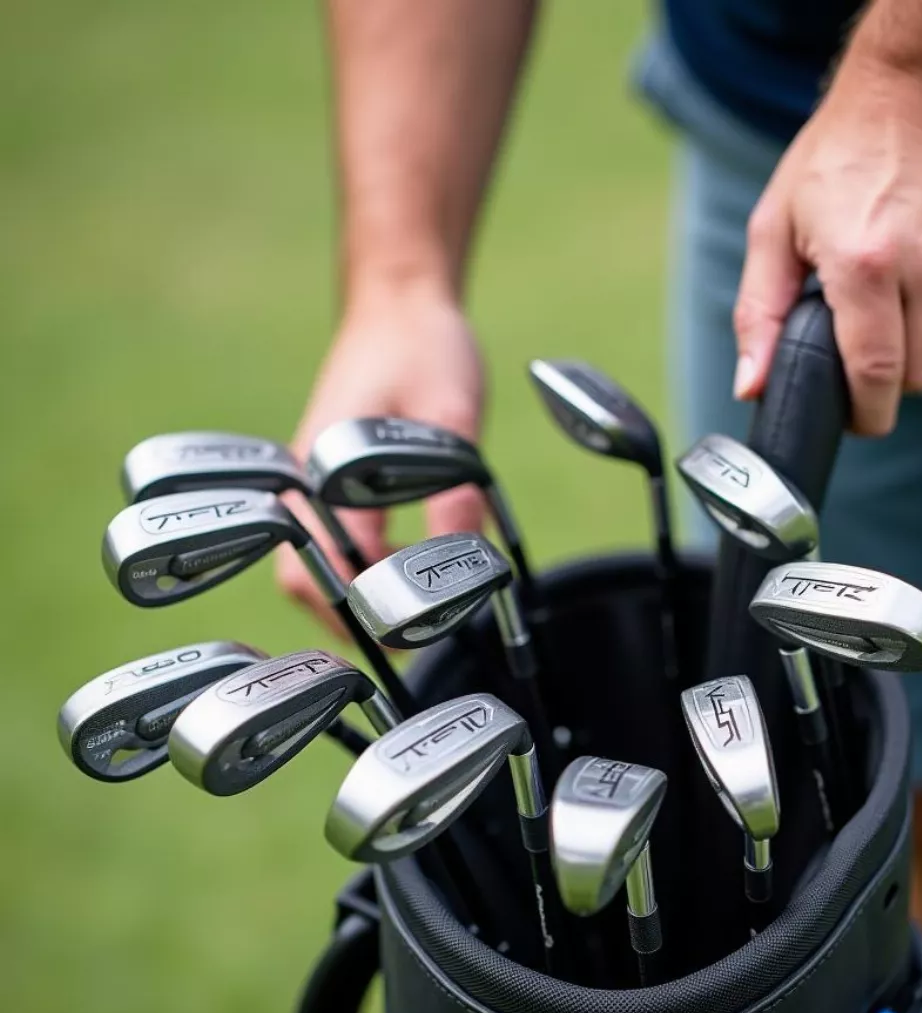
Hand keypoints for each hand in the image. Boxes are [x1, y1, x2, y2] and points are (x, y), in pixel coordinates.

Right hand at [277, 284, 485, 636]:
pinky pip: (321, 545)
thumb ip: (453, 490)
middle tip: (410, 639)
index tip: (417, 628)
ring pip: (306, 567)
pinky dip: (351, 572)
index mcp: (324, 468)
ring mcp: (305, 484)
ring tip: (405, 619)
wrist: (399, 304)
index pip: (333, 565)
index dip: (369, 607)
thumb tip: (460, 563)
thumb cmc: (425, 348)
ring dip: (348, 599)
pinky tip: (394, 577)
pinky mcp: (320, 484)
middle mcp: (301, 482)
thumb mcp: (453, 415)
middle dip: (349, 618)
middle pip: (303, 578)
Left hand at [732, 61, 921, 435]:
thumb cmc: (832, 163)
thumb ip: (758, 316)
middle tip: (864, 371)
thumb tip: (750, 387)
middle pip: (919, 380)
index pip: (877, 376)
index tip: (854, 418)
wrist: (914, 97)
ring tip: (895, 340)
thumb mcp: (773, 230)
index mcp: (864, 267)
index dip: (866, 415)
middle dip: (890, 391)